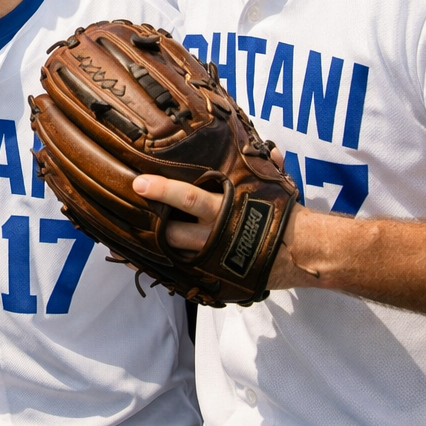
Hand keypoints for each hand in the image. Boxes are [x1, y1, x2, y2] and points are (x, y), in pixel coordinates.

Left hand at [133, 173, 319, 289]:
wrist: (303, 253)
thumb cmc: (283, 212)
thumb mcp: (275, 185)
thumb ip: (266, 165)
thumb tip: (269, 149)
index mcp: (227, 209)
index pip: (190, 199)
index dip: (163, 190)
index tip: (139, 182)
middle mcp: (216, 235)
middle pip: (172, 231)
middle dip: (148, 223)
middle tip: (122, 209)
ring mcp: (213, 259)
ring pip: (174, 253)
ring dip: (151, 243)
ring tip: (124, 230)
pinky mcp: (215, 276)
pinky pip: (183, 272)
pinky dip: (163, 266)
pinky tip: (138, 259)